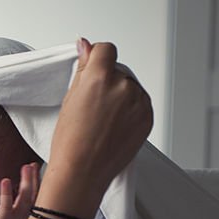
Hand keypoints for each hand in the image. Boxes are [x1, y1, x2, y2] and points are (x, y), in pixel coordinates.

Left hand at [0, 162, 38, 218]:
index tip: (40, 171)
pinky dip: (5, 191)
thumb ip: (11, 212)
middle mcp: (27, 217)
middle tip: (35, 165)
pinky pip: (5, 202)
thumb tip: (3, 200)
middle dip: (36, 178)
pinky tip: (5, 181)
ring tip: (27, 167)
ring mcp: (16, 217)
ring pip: (24, 195)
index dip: (40, 185)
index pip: (37, 199)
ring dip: (26, 180)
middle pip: (34, 194)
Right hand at [7, 39, 151, 218]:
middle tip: (91, 107)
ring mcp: (139, 103)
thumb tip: (86, 46)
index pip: (106, 49)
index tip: (91, 70)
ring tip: (103, 121)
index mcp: (100, 77)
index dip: (96, 58)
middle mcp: (123, 86)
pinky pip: (140, 105)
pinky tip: (113, 128)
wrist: (82, 173)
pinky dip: (129, 111)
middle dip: (107, 81)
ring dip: (120, 96)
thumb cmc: (70, 141)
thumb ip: (83, 69)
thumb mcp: (70, 99)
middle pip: (118, 70)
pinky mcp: (148, 118)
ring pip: (130, 87)